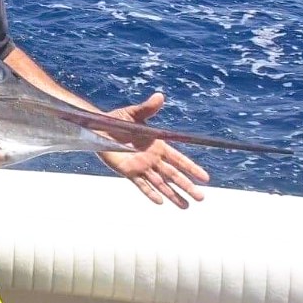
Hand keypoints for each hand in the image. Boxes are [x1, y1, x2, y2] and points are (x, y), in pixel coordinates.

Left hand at [97, 92, 209, 208]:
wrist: (97, 128)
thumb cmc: (117, 120)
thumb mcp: (133, 113)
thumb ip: (147, 109)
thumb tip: (159, 96)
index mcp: (158, 145)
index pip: (179, 159)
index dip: (192, 168)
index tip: (206, 179)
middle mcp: (152, 158)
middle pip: (174, 175)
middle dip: (187, 186)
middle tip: (201, 198)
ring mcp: (141, 166)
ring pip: (161, 183)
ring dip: (173, 195)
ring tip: (186, 207)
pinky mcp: (128, 172)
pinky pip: (141, 185)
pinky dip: (150, 193)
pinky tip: (160, 202)